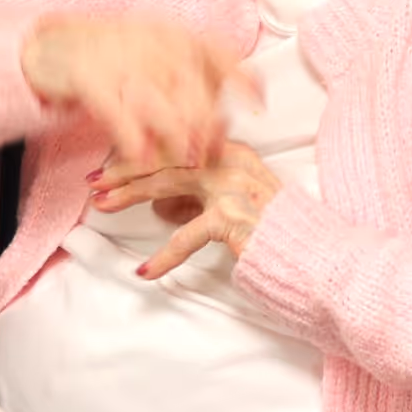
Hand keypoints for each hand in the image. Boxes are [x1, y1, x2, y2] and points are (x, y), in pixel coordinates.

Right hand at [21, 15, 260, 170]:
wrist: (53, 44)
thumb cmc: (115, 54)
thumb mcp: (158, 49)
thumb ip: (194, 74)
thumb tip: (234, 110)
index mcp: (174, 32)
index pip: (218, 51)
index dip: (242, 79)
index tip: (259, 107)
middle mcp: (153, 41)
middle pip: (195, 91)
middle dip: (208, 129)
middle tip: (211, 155)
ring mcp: (122, 59)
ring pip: (163, 108)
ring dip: (178, 140)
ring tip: (185, 161)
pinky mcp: (91, 78)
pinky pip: (121, 116)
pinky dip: (135, 143)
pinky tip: (142, 159)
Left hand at [89, 141, 284, 276]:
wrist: (316, 255)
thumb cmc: (275, 232)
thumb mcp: (235, 202)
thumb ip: (199, 197)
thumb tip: (160, 206)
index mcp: (231, 149)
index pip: (176, 141)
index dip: (140, 149)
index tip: (110, 161)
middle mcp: (230, 159)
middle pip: (166, 154)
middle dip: (125, 167)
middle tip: (95, 181)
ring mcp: (231, 186)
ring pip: (168, 183)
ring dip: (130, 195)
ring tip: (103, 207)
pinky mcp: (232, 217)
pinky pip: (187, 236)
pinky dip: (164, 255)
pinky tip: (145, 270)